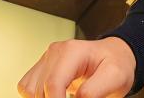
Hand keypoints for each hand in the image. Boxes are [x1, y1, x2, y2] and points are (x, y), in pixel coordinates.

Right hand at [17, 37, 134, 97]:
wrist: (114, 55)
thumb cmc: (116, 65)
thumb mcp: (115, 78)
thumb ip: (94, 92)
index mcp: (72, 51)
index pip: (53, 84)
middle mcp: (55, 52)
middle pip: (39, 90)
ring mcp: (46, 58)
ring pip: (29, 91)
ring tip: (66, 97)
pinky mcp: (42, 66)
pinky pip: (26, 87)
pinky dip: (37, 97)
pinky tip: (55, 96)